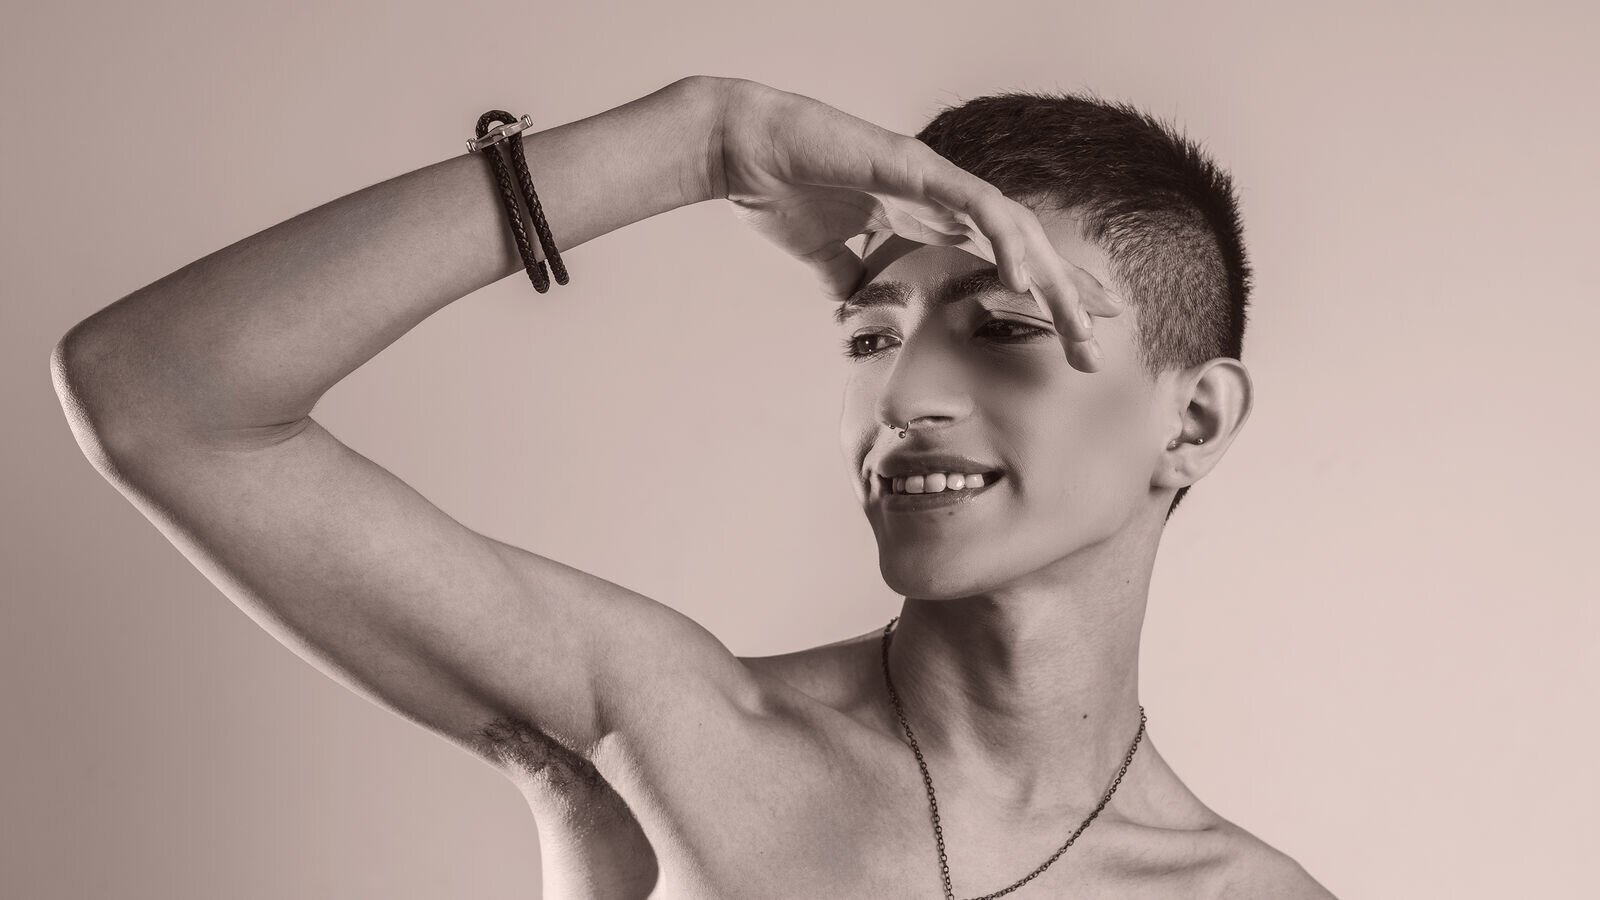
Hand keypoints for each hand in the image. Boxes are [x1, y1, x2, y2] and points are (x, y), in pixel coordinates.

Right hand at [708, 77, 1123, 372]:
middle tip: (1101, 342)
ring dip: (1054, 278)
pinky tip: (1029, 280)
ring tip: (1084, 321)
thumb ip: (843, 274)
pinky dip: (1006, 243)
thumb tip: (850, 302)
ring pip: (1015, 230)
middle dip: (1067, 294)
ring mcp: (932, 180)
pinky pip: (976, 208)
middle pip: (1023, 247)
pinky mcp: (915, 170)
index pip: (1000, 255)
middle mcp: (939, 196)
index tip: (1078, 327)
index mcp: (922, 215)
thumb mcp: (819, 253)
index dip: (1044, 289)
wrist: (739, 148)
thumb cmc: (774, 188)